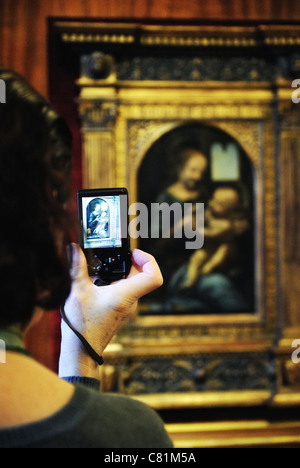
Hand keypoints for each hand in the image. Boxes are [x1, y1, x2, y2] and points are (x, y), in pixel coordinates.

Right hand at [59, 244, 162, 377]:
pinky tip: (97, 280)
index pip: (153, 277)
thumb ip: (76, 267)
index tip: (133, 253)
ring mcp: (127, 307)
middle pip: (141, 275)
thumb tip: (73, 248)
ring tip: (101, 267)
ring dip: (119, 271)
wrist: (81, 350)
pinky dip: (114, 281)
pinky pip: (124, 290)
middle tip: (112, 255)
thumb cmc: (82, 325)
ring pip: (132, 283)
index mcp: (126, 295)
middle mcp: (131, 301)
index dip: (149, 260)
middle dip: (129, 261)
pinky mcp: (120, 310)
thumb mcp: (77, 291)